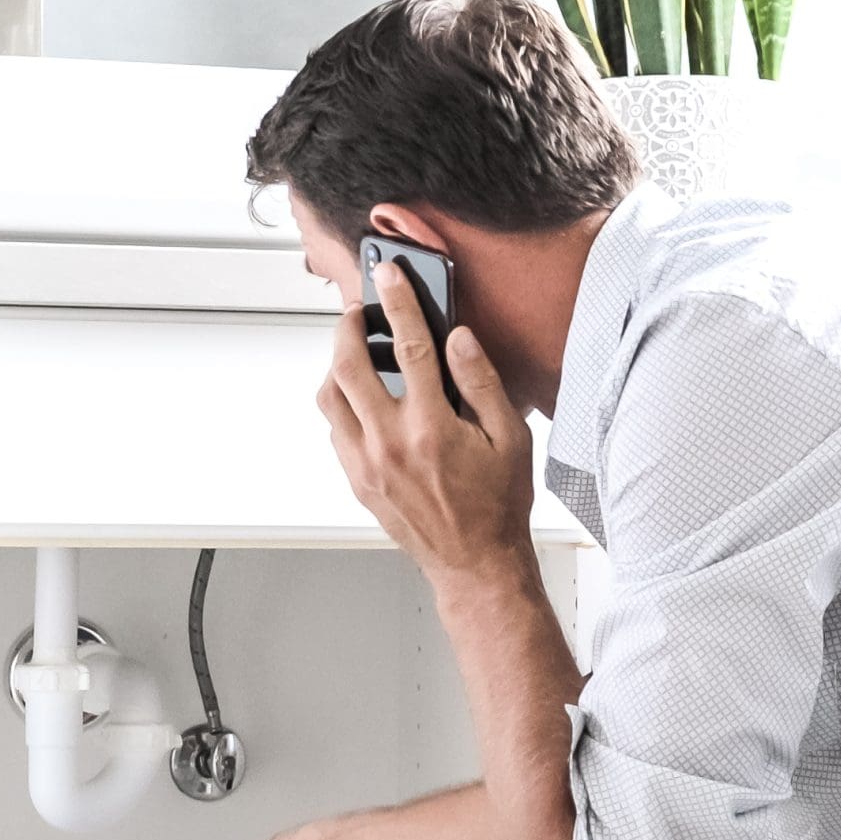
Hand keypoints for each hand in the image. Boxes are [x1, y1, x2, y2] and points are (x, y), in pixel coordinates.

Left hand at [320, 263, 535, 587]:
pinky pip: (336, 430)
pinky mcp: (359, 481)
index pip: (408, 346)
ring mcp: (368, 464)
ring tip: (356, 354)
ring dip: (337, 366)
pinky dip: (343, 405)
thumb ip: (482, 383)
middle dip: (349, 327)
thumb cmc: (497, 506)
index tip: (388, 275)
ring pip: (330, 398)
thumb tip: (458, 340)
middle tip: (360, 312)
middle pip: (348, 365)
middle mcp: (392, 443)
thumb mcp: (510, 438)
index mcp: (432, 427)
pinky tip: (364, 401)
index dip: (397, 302)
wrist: (476, 564)